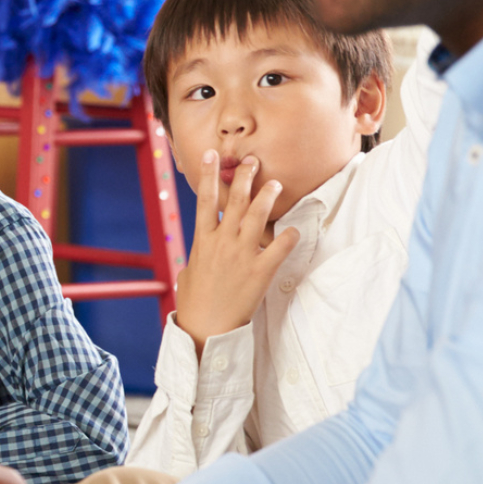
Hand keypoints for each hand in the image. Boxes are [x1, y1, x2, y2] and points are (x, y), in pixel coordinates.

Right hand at [170, 150, 296, 353]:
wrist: (206, 329)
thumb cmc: (194, 304)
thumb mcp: (188, 274)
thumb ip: (198, 256)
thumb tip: (201, 251)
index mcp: (202, 242)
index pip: (204, 200)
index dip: (208, 175)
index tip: (211, 155)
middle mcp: (222, 243)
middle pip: (234, 201)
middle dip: (244, 177)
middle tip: (253, 161)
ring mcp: (241, 256)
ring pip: (256, 217)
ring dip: (266, 196)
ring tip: (275, 183)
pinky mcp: (260, 272)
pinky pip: (279, 248)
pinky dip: (288, 237)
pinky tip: (294, 230)